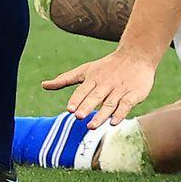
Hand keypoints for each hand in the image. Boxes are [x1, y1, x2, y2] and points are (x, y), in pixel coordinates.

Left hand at [42, 48, 156, 128]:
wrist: (136, 55)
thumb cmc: (107, 66)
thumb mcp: (85, 70)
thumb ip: (65, 79)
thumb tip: (43, 85)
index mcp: (93, 78)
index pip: (83, 90)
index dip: (76, 99)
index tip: (69, 109)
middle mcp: (105, 84)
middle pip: (95, 97)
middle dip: (86, 106)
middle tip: (78, 116)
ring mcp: (120, 90)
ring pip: (109, 104)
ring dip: (101, 115)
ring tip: (92, 126)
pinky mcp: (134, 94)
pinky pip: (126, 105)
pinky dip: (120, 113)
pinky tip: (113, 122)